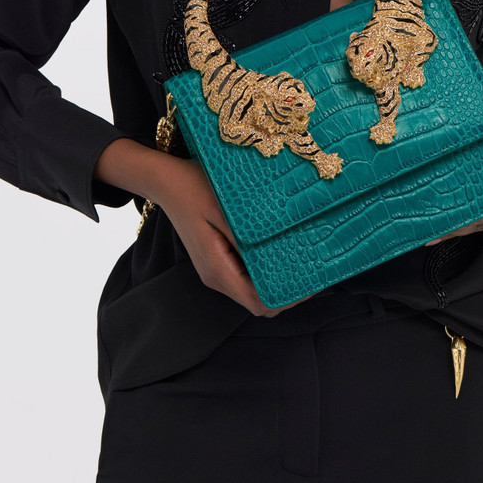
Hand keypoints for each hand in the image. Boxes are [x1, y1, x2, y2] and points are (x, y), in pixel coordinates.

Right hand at [156, 157, 300, 316]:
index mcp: (218, 270)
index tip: (312, 281)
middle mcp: (216, 277)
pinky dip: (266, 270)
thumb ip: (249, 236)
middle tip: (316, 270)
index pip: (259, 302)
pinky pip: (246, 275)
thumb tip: (279, 253)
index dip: (288, 298)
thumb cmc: (194, 187)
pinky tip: (281, 252)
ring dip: (278, 281)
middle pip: (258, 301)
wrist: (167, 180)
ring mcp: (216, 270)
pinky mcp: (218, 260)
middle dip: (288, 292)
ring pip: (253, 290)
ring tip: (304, 260)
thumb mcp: (226, 208)